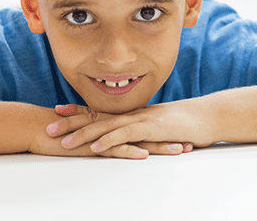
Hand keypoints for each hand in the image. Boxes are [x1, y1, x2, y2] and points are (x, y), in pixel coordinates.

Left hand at [46, 98, 216, 157]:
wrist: (206, 117)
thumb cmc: (184, 124)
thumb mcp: (158, 127)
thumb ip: (142, 129)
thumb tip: (128, 137)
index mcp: (132, 112)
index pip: (101, 110)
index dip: (79, 111)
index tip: (59, 111)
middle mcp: (132, 113)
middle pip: (97, 117)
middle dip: (72, 122)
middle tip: (49, 127)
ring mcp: (141, 120)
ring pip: (107, 126)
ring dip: (85, 133)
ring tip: (64, 141)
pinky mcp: (151, 129)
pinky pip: (126, 134)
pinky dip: (109, 139)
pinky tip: (96, 146)